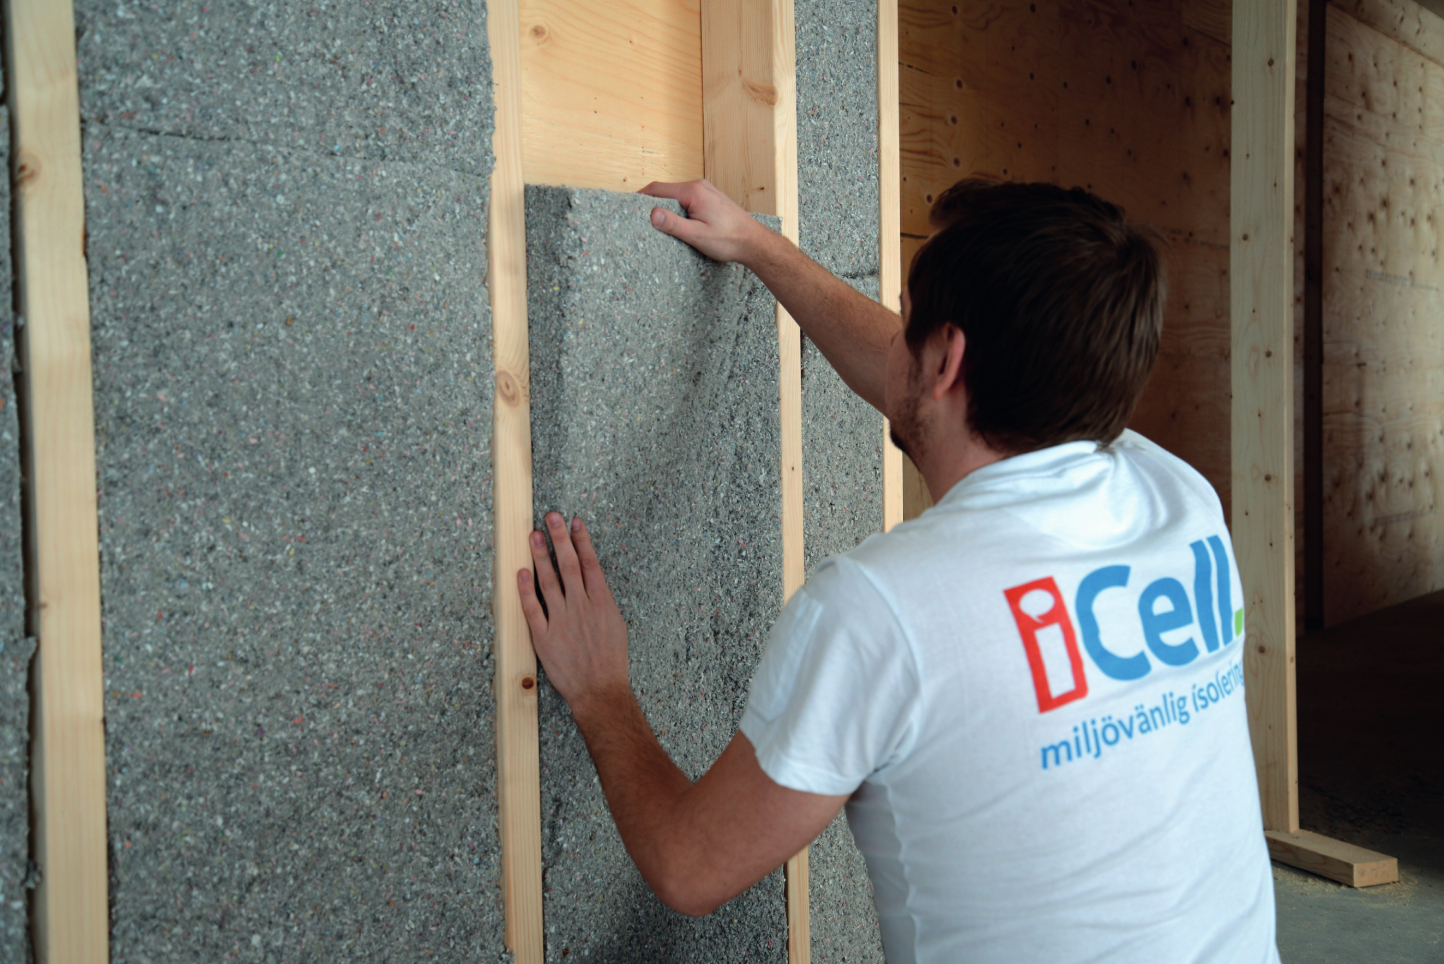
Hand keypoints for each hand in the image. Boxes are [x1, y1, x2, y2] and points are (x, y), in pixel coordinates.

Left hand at [518, 512, 629, 713]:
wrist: (600, 690)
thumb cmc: (610, 660)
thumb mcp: (616, 624)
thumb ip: (602, 601)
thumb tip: (592, 581)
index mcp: (601, 603)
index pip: (590, 564)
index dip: (582, 540)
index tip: (574, 522)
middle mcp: (581, 607)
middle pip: (569, 565)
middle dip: (560, 538)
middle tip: (551, 516)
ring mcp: (561, 621)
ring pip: (549, 581)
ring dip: (541, 556)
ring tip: (534, 535)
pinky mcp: (544, 637)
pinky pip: (532, 609)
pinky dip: (525, 590)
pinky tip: (521, 572)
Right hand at [639, 179, 774, 264]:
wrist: (754, 242)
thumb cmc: (729, 240)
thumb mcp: (697, 235)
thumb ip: (674, 224)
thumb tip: (652, 214)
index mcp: (693, 191)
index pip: (658, 189)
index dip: (641, 198)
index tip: (628, 208)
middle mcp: (699, 185)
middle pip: (666, 190)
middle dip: (652, 203)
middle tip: (639, 218)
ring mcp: (706, 190)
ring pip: (677, 195)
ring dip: (665, 206)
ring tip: (655, 223)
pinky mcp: (710, 198)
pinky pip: (687, 199)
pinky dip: (678, 208)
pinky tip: (676, 223)